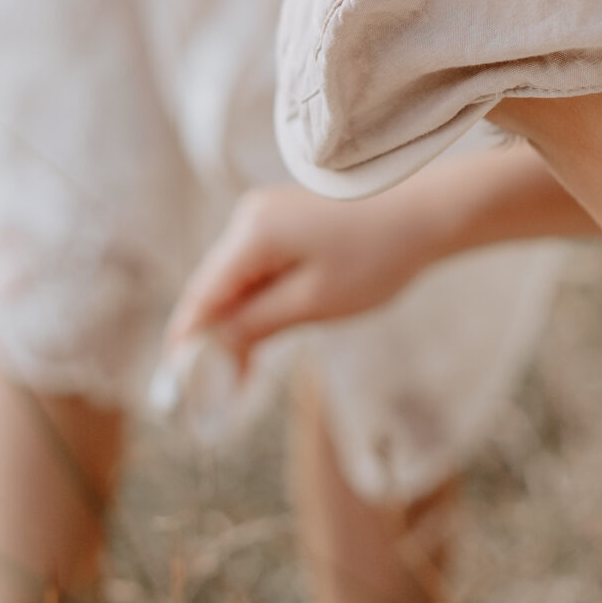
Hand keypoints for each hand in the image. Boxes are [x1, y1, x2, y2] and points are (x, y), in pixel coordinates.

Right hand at [167, 184, 434, 367]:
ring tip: (236, 373)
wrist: (424, 213)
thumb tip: (209, 346)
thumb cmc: (375, 257)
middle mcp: (250, 218)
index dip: (185, 340)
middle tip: (208, 389)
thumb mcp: (313, 302)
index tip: (177, 382)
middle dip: (207, 337)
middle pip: (213, 286)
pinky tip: (258, 335)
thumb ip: (255, 323)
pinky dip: (253, 302)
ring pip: (234, 279)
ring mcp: (267, 216)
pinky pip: (256, 267)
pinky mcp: (285, 221)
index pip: (202, 294)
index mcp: (252, 234)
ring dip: (233, 322)